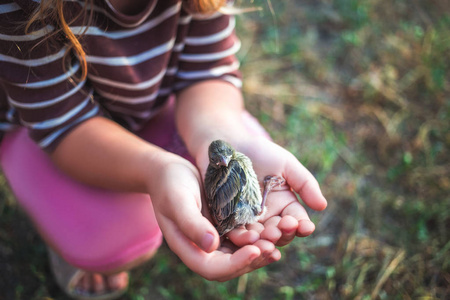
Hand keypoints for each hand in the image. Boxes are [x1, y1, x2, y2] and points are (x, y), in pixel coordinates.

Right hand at [147, 152, 280, 280]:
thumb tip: (212, 246)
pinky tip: (274, 231)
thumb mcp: (178, 201)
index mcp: (189, 248)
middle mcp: (203, 249)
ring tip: (278, 241)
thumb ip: (192, 224)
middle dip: (253, 260)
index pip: (213, 268)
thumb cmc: (169, 184)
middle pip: (230, 267)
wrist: (170, 172)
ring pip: (240, 254)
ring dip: (259, 251)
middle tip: (273, 248)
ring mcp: (215, 239)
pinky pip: (243, 239)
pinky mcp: (224, 227)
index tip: (255, 250)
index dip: (235, 264)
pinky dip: (258, 238)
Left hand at [196, 136, 326, 247]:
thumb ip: (304, 183)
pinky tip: (248, 238)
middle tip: (283, 228)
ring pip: (259, 238)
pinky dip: (243, 239)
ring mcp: (248, 221)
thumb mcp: (286, 164)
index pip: (297, 220)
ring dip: (265, 241)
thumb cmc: (260, 152)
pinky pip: (237, 234)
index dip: (302, 225)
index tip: (305, 227)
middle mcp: (268, 217)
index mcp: (284, 205)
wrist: (228, 146)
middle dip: (283, 233)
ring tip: (267, 237)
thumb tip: (322, 206)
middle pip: (279, 233)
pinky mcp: (228, 221)